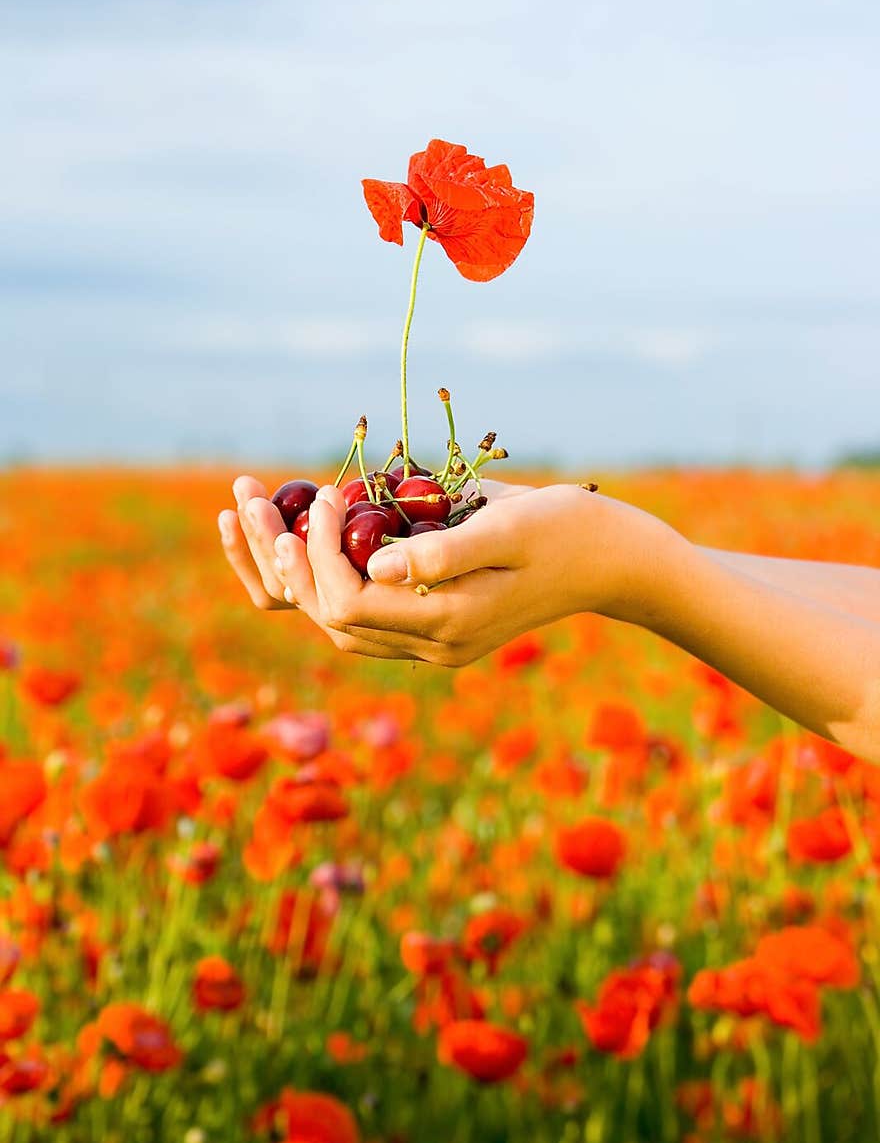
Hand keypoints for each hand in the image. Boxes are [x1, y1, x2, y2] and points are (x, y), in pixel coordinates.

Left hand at [272, 482, 678, 665]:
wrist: (612, 561)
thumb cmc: (567, 528)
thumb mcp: (510, 525)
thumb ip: (443, 550)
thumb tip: (373, 564)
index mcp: (450, 622)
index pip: (351, 602)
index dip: (320, 554)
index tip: (325, 497)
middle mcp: (434, 645)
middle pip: (333, 618)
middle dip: (288, 564)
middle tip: (258, 505)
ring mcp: (435, 643)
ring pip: (342, 623)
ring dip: (299, 576)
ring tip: (268, 520)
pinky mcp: (438, 627)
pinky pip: (366, 614)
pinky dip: (330, 580)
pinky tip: (316, 538)